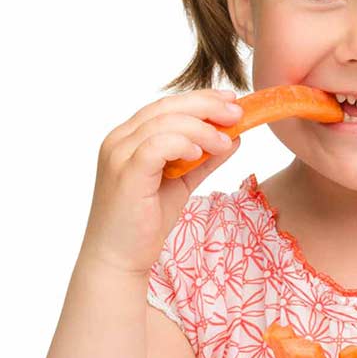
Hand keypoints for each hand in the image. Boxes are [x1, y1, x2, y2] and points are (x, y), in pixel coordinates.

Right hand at [78, 87, 243, 276]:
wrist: (119, 258)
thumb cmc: (145, 222)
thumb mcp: (181, 183)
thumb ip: (203, 160)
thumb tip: (234, 137)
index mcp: (128, 137)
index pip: (166, 106)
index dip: (201, 99)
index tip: (232, 101)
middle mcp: (119, 140)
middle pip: (167, 107)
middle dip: (207, 106)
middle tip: (238, 112)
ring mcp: (118, 155)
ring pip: (164, 124)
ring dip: (202, 129)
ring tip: (226, 141)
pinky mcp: (125, 174)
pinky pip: (156, 146)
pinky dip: (182, 144)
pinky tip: (201, 153)